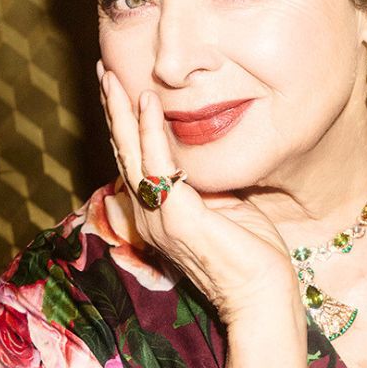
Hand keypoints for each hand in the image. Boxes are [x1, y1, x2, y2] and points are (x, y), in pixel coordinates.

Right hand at [97, 63, 298, 324]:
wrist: (263, 295)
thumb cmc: (251, 256)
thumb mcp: (225, 206)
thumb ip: (204, 182)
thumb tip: (201, 156)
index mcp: (158, 216)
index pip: (136, 162)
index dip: (126, 126)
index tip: (120, 89)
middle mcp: (149, 218)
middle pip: (124, 153)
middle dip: (113, 111)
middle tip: (102, 72)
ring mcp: (159, 219)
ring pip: (131, 155)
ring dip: (120, 112)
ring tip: (111, 77)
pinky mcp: (177, 218)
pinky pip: (159, 165)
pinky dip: (150, 130)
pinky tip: (146, 101)